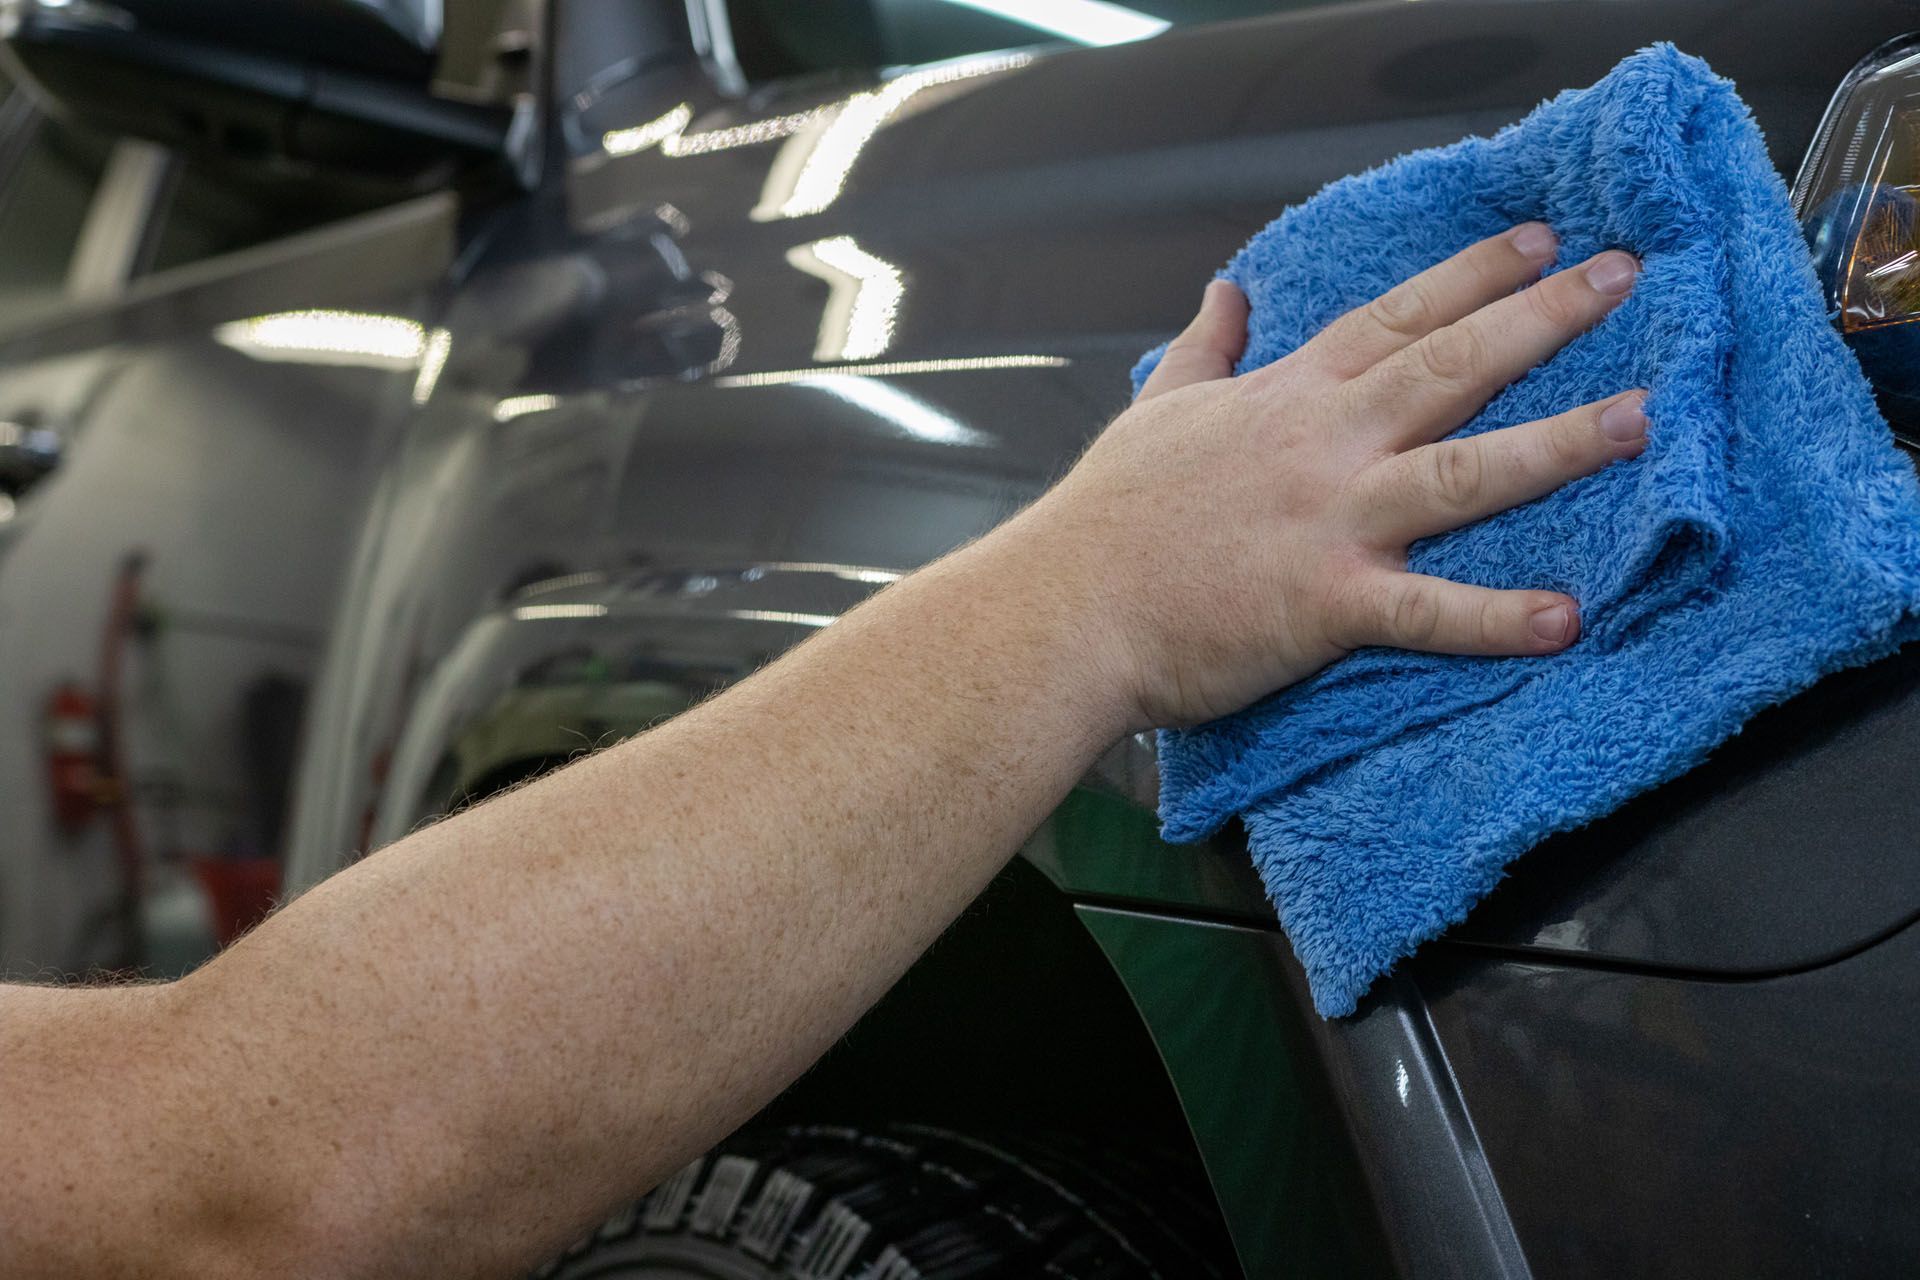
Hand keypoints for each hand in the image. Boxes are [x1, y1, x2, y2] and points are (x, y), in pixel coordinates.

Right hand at [1025, 223, 1646, 730]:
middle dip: (1542, 319)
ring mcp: (1330, 521)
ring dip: (1556, 445)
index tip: (1539, 241)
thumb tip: (1226, 291)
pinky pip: (1428, 611)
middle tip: (1623, 278)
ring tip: (1640, 420)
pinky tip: (1568, 620)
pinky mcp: (1327, 603)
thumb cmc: (1105, 520)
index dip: (1472, 276)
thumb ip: (1205, 348)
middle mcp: (1323, 445)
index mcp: (1287, 399)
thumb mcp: (1156, 409)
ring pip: (1463, 472)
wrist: (1064, 609)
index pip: (1394, 317)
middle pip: (1449, 366)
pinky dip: (1498, 620)